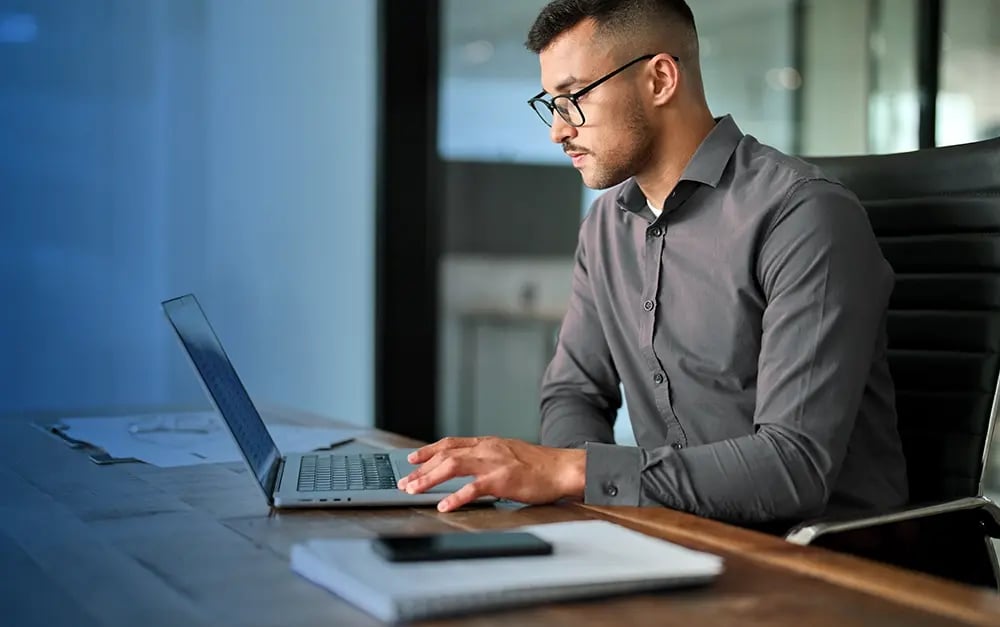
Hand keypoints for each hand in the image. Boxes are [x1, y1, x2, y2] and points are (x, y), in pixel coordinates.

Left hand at [396, 436, 585, 511]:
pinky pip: (473, 488)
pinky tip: (444, 505)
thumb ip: (486, 458)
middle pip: (445, 455)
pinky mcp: (501, 479)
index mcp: (487, 443)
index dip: (428, 451)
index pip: (450, 443)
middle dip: (421, 469)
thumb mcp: (507, 454)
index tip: (412, 459)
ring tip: (413, 491)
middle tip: (404, 482)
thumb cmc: (538, 466)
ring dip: (429, 479)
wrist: (562, 468)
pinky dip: (456, 497)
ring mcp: (493, 463)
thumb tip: (467, 467)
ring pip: (452, 466)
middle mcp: (486, 449)